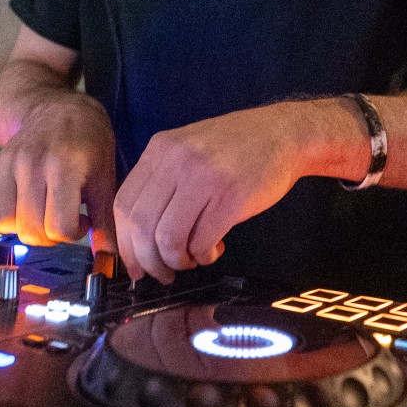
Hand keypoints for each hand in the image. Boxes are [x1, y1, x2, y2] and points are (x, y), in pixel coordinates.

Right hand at [0, 91, 117, 253]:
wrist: (55, 106)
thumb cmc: (88, 141)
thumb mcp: (105, 176)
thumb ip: (105, 219)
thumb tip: (109, 257)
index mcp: (65, 166)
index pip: (58, 226)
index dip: (73, 233)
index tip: (83, 220)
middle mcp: (32, 164)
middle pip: (30, 231)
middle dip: (50, 236)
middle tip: (63, 217)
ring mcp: (8, 164)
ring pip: (2, 223)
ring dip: (22, 228)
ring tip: (41, 214)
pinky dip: (6, 216)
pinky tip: (26, 204)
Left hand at [113, 104, 305, 283]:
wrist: (282, 133)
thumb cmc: (235, 148)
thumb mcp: (188, 150)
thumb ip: (162, 180)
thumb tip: (139, 234)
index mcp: (160, 149)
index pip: (123, 205)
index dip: (125, 243)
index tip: (136, 264)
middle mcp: (176, 161)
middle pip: (141, 226)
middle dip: (149, 261)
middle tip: (164, 273)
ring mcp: (203, 178)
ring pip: (168, 238)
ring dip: (177, 261)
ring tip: (192, 259)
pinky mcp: (230, 197)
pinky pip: (202, 241)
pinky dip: (203, 255)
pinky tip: (214, 249)